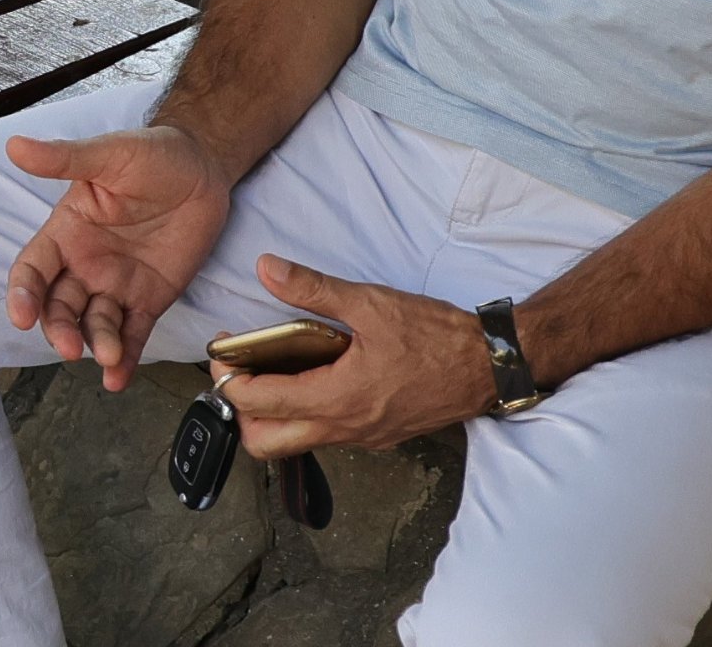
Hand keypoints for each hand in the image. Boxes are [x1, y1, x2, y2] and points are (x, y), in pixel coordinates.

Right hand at [1, 120, 232, 391]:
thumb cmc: (152, 154)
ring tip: (110, 356)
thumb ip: (63, 158)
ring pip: (96, 324)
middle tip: (71, 347)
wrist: (203, 167)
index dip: (23, 294)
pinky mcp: (150, 299)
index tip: (21, 316)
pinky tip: (119, 379)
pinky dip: (126, 359)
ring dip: (97, 344)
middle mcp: (85, 264)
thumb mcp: (108, 154)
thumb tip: (15, 145)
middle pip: (59, 307)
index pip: (33, 271)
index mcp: (66, 232)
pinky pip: (134, 333)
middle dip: (60, 329)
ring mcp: (117, 284)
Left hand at [218, 257, 497, 458]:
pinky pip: (324, 435)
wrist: (491, 367)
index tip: (220, 352)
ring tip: (268, 370)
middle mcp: (344, 428)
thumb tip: (267, 268)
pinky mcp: (376, 435)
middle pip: (266, 443)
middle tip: (238, 372)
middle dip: (241, 413)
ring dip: (270, 414)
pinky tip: (309, 375)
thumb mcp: (372, 303)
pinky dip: (302, 413)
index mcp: (338, 398)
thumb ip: (314, 289)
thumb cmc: (436, 336)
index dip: (228, 378)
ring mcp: (361, 437)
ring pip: (295, 442)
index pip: (259, 403)